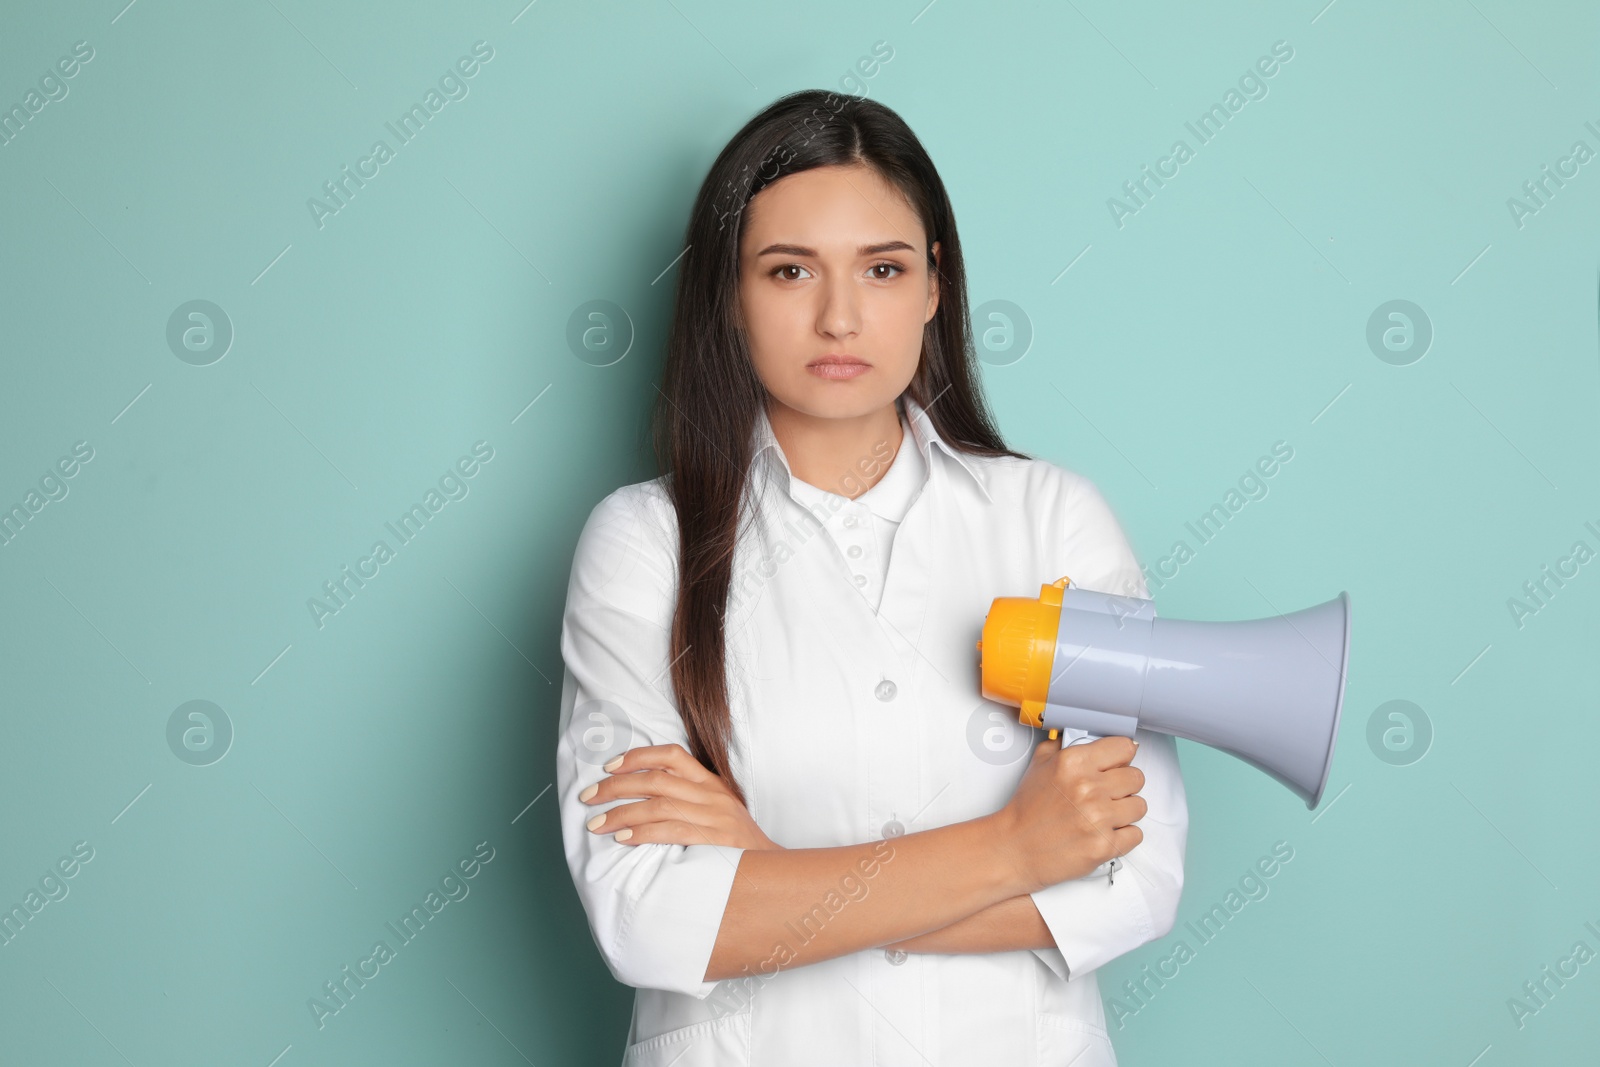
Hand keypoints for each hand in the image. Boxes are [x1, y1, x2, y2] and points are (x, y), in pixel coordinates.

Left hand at [579, 743, 781, 850]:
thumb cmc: (738, 845)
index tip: (609, 766)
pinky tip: (622, 838)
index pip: (672, 755)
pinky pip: (670, 831)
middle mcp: (712, 795)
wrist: (773, 872)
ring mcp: (715, 818)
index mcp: (712, 783)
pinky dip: (642, 832)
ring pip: (658, 804)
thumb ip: (689, 800)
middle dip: (616, 786)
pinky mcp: (714, 841)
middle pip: (656, 779)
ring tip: (597, 824)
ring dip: (621, 813)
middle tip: (589, 796)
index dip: (637, 756)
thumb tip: (641, 798)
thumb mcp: (718, 812)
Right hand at [993, 734, 1145, 894]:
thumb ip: (1065, 746)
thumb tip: (1092, 737)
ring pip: (1140, 805)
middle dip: (1124, 785)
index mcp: (1074, 763)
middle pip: (1137, 777)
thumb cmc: (1028, 810)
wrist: (1015, 848)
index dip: (1122, 756)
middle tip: (1108, 793)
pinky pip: (1136, 834)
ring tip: (1105, 814)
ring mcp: (1098, 818)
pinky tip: (1105, 832)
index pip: (1125, 747)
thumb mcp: (1040, 765)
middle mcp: (1088, 788)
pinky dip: (1124, 835)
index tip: (1118, 763)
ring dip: (1126, 811)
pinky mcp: (1104, 845)